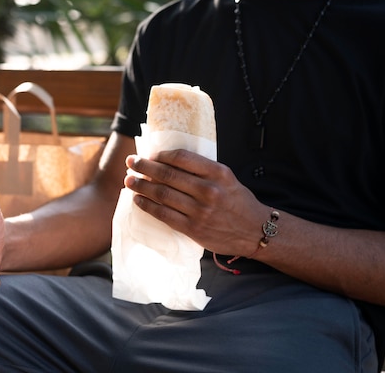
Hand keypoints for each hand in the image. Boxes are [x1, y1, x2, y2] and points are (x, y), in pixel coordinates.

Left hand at [124, 150, 266, 256]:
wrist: (255, 231)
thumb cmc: (238, 201)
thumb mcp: (227, 178)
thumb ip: (203, 169)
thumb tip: (169, 160)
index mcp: (218, 173)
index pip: (182, 157)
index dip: (161, 155)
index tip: (150, 153)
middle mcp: (209, 190)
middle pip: (168, 175)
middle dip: (144, 167)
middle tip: (131, 162)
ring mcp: (200, 211)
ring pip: (162, 195)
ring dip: (141, 186)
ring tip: (129, 180)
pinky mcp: (193, 229)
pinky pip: (164, 215)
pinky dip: (148, 206)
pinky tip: (138, 200)